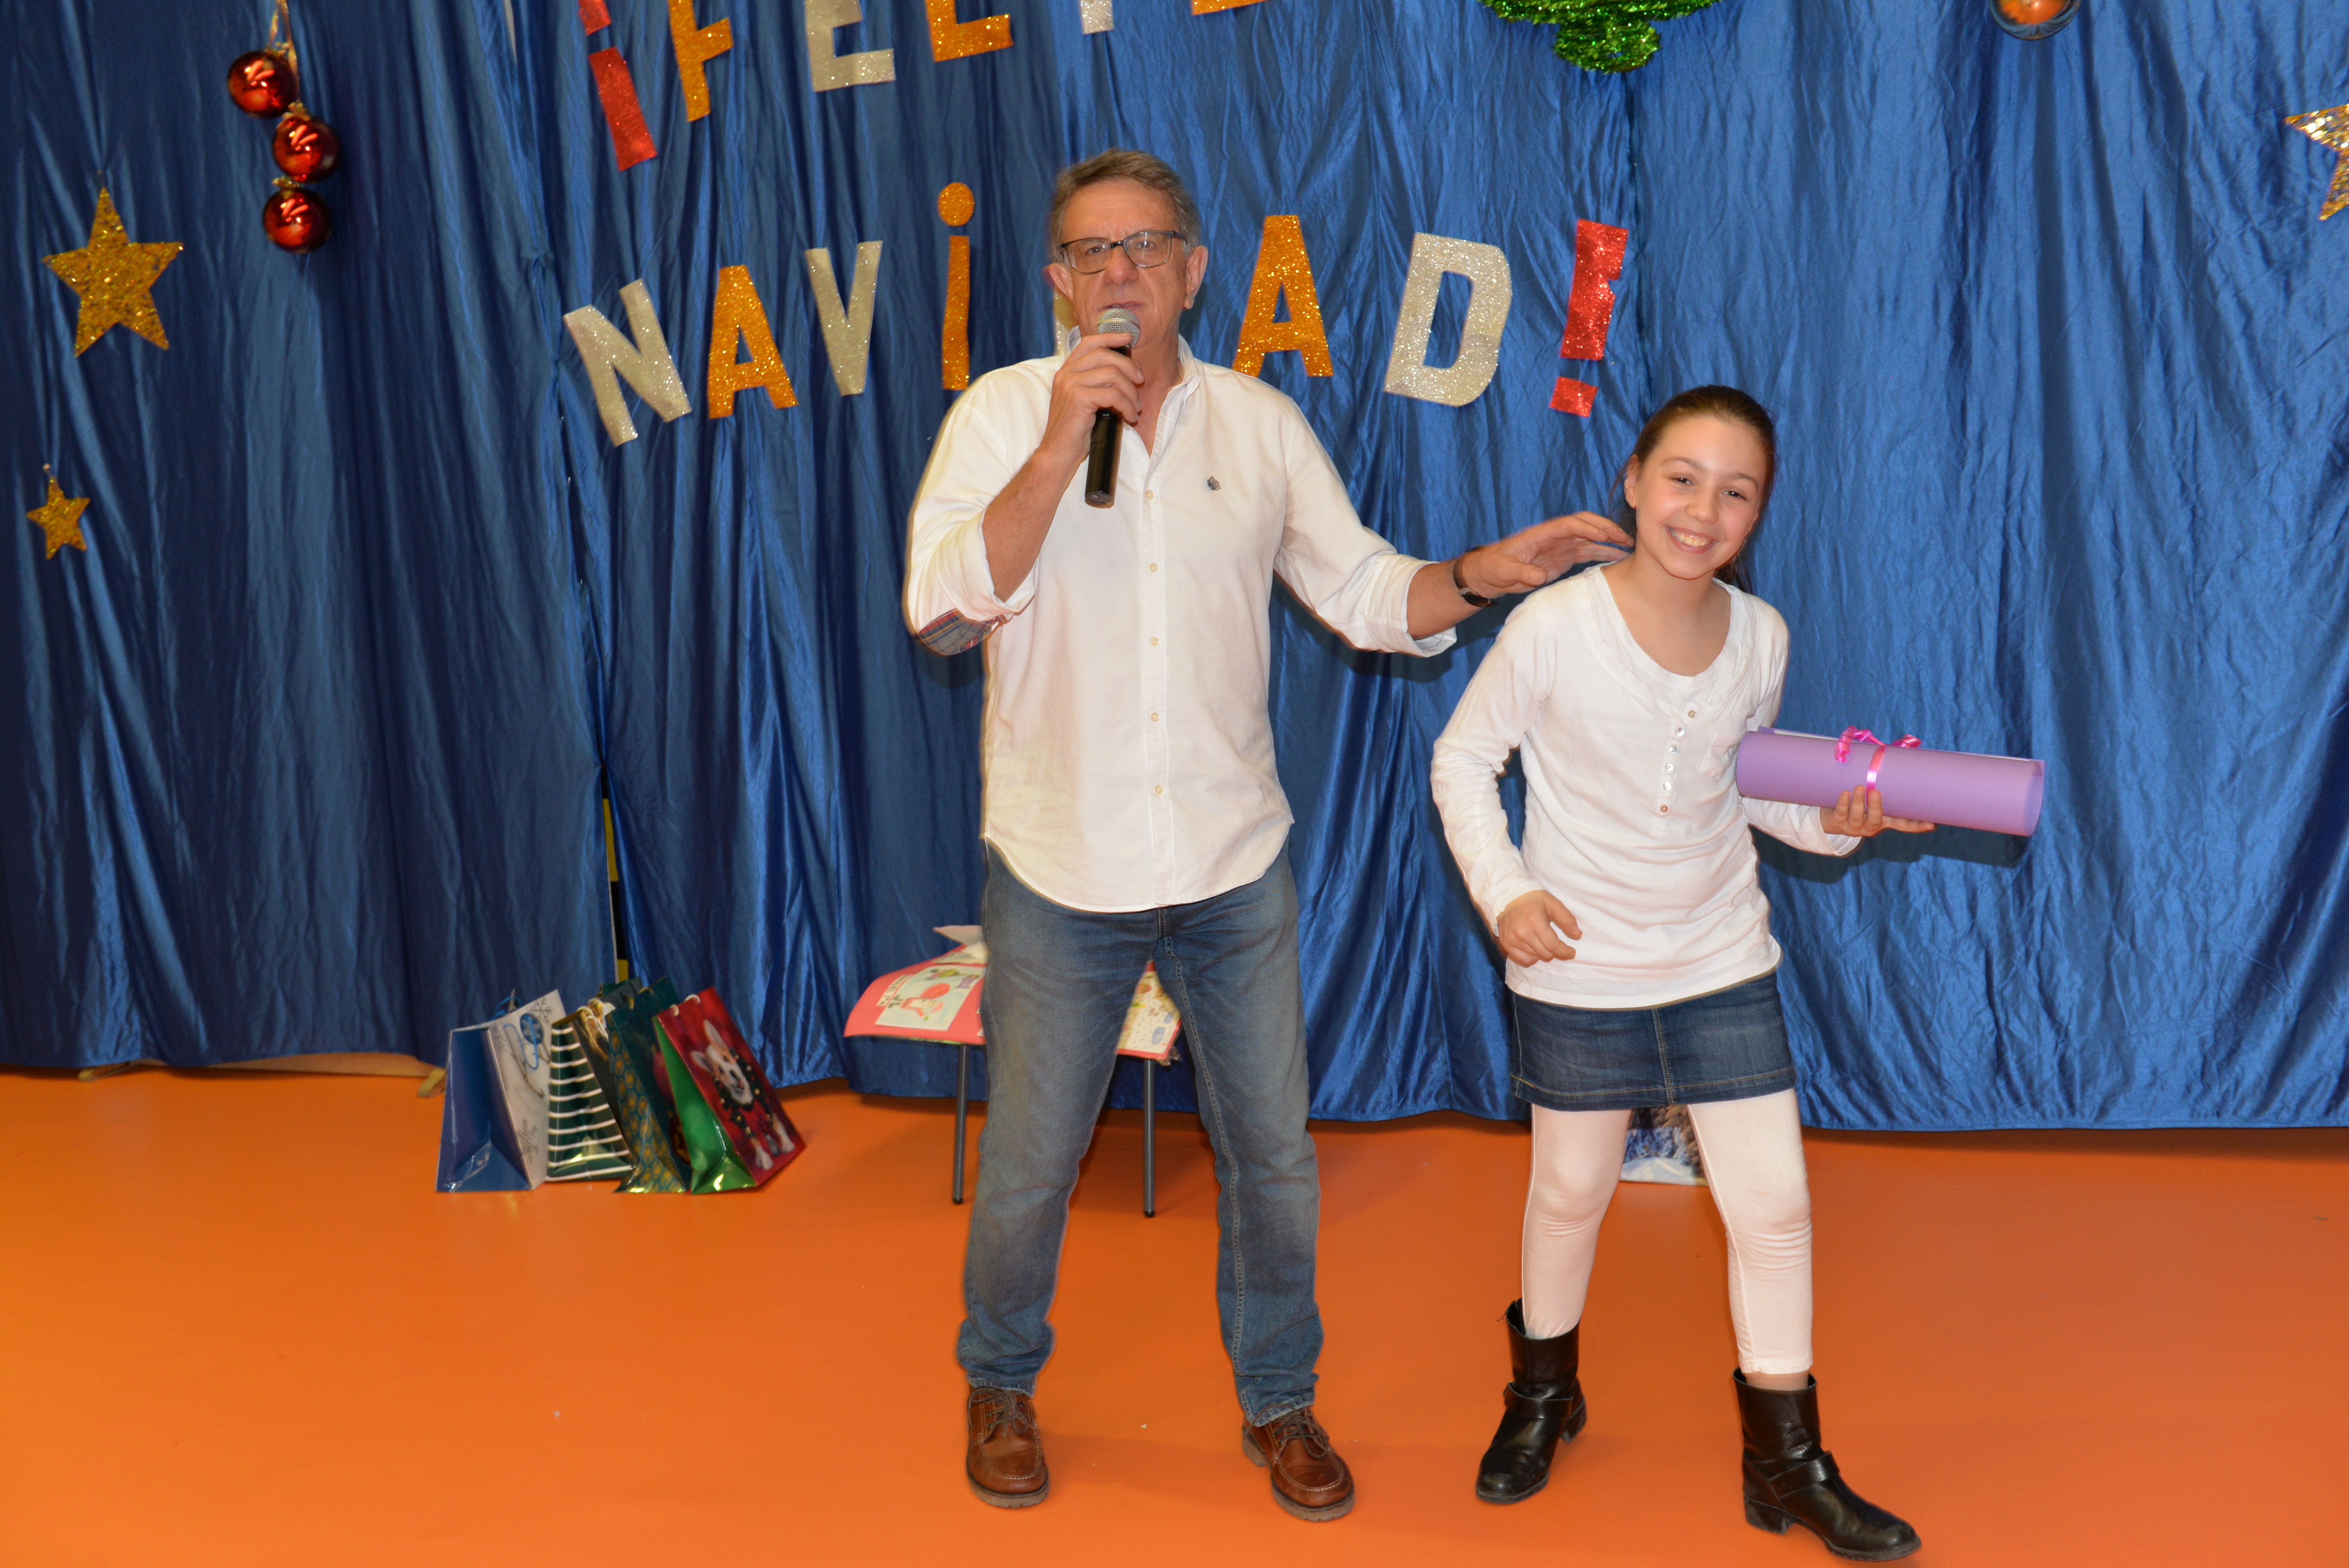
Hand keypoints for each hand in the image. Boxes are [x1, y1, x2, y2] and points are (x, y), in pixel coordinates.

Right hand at [1042, 329, 1144, 462]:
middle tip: (1141, 382)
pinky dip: (1127, 406)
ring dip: (1131, 392)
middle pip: (1105, 355)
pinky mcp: (1078, 399)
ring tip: (1136, 408)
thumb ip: (1096, 383)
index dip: (1110, 337)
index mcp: (1066, 370)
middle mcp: (1066, 374)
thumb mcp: (1083, 400)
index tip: (1129, 339)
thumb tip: (1125, 373)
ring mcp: (1070, 385)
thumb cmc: (1074, 430)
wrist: (1058, 453)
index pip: (1089, 343)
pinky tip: (1129, 417)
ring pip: (1113, 375)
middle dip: (1129, 367)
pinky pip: (1113, 394)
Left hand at [1458, 511, 1633, 599]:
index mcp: (1542, 533)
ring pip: (1590, 539)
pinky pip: (1587, 553)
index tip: (1603, 535)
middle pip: (1585, 525)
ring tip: (1629, 547)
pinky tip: (1618, 558)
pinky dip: (1603, 554)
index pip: (1569, 524)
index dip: (1587, 528)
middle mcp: (1555, 537)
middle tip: (1625, 538)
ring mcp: (1561, 546)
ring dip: (1609, 541)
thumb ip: (1521, 572)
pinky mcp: (1564, 558)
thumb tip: (1538, 577)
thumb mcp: (1504, 571)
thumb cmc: (1494, 567)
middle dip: (1605, 529)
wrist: (1489, 574)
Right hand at [1495, 890, 1581, 966]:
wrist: (1508, 897)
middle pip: (1545, 953)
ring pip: (1536, 957)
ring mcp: (1512, 939)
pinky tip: (1534, 948)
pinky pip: (1524, 960)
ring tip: (1544, 942)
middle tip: (1558, 945)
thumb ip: (1566, 919)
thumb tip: (1577, 935)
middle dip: (1556, 952)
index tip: (1571, 952)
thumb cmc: (1533, 899)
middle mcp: (1522, 932)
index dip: (1565, 951)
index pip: (1553, 945)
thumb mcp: (1552, 903)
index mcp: (1535, 920)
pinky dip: (1532, 957)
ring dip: (1544, 953)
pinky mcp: (1506, 944)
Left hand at [1821, 787, 1935, 837]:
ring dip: (1858, 802)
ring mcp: (1854, 827)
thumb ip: (1886, 781)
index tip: (1931, 825)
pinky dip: (1843, 803)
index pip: (1903, 825)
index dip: (1917, 826)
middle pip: (1877, 820)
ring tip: (1859, 787)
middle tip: (1876, 792)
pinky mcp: (1838, 823)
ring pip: (1857, 817)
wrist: (1831, 816)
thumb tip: (1902, 753)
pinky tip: (1845, 792)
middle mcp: (1871, 826)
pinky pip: (1841, 814)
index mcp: (1884, 820)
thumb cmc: (1860, 799)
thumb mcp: (1874, 794)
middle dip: (1876, 807)